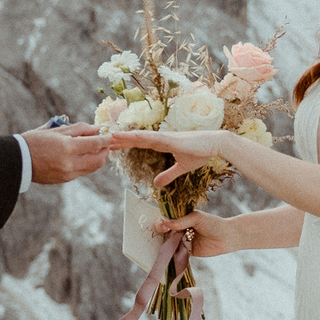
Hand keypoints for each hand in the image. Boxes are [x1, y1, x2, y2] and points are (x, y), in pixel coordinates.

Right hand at [22, 122, 109, 183]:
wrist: (18, 161)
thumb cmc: (34, 141)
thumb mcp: (56, 130)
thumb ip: (78, 129)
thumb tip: (94, 129)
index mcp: (68, 148)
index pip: (95, 144)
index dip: (106, 139)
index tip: (111, 135)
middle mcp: (70, 163)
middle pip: (99, 160)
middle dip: (105, 151)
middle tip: (105, 143)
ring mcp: (68, 174)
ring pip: (92, 168)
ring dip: (97, 158)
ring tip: (94, 149)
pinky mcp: (64, 180)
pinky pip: (82, 172)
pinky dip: (86, 164)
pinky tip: (82, 156)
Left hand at [106, 128, 231, 185]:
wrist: (216, 145)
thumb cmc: (201, 153)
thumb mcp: (182, 168)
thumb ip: (168, 175)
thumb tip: (157, 184)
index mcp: (162, 143)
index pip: (139, 143)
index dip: (126, 144)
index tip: (112, 145)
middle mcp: (161, 138)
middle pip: (135, 139)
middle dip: (120, 140)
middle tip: (103, 140)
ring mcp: (165, 137)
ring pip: (140, 136)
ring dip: (125, 136)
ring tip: (110, 135)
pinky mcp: (170, 139)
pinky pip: (152, 138)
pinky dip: (139, 136)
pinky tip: (129, 136)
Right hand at [154, 210, 235, 257]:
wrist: (227, 238)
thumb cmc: (213, 223)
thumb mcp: (196, 218)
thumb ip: (180, 221)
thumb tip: (163, 221)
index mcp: (180, 218)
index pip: (166, 219)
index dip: (160, 222)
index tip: (160, 226)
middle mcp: (179, 229)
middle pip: (164, 232)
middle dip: (159, 234)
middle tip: (158, 236)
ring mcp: (182, 240)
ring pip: (168, 243)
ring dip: (163, 245)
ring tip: (158, 247)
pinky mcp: (185, 252)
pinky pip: (175, 253)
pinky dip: (170, 255)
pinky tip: (164, 256)